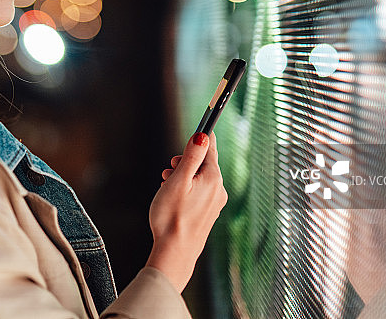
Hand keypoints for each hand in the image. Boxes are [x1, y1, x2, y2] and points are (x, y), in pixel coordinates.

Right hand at [145, 132, 227, 292]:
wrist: (174, 253)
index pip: (210, 147)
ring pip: (199, 178)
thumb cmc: (171, 217)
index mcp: (213, 178)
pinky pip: (199, 192)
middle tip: (169, 171)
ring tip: (167, 187)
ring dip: (183, 177)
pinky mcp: (208, 213)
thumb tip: (202, 135)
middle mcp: (218, 189)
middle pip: (203, 163)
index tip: (194, 131)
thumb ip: (191, 156)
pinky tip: (173, 198)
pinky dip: (186, 190)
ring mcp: (215, 203)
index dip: (199, 138)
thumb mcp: (178, 180)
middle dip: (184, 162)